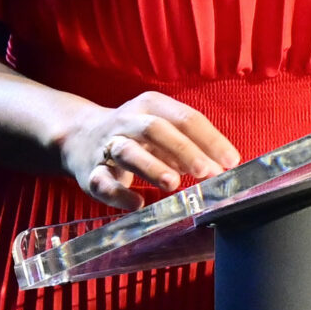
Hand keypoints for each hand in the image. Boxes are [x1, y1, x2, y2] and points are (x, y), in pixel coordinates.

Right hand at [61, 92, 241, 209]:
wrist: (78, 137)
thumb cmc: (136, 135)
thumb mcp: (163, 130)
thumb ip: (192, 146)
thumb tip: (222, 167)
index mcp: (151, 106)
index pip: (186, 118)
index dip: (210, 139)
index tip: (231, 161)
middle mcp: (128, 121)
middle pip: (156, 129)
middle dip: (183, 149)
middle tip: (206, 171)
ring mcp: (107, 145)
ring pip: (128, 151)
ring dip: (151, 167)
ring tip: (173, 183)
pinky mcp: (90, 171)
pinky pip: (103, 181)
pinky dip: (119, 194)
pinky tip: (137, 204)